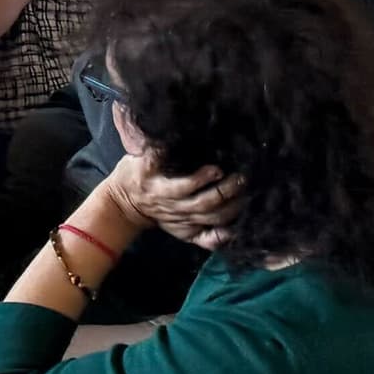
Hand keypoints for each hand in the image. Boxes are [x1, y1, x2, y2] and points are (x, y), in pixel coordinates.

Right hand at [109, 151, 242, 246]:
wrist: (127, 204)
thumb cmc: (135, 175)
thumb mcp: (138, 159)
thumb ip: (155, 151)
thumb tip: (172, 134)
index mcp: (160, 189)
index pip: (182, 187)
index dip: (201, 180)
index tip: (217, 168)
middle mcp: (173, 208)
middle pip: (203, 204)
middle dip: (224, 192)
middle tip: (241, 179)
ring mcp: (182, 223)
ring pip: (211, 219)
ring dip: (232, 209)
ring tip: (247, 195)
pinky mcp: (188, 233)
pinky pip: (208, 240)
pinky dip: (225, 237)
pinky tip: (240, 230)